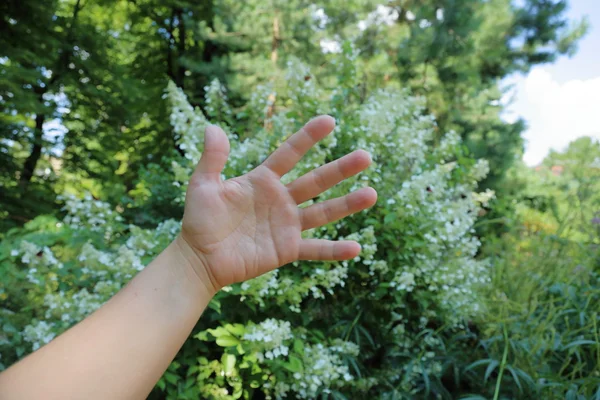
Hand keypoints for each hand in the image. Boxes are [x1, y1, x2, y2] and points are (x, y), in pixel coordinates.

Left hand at [178, 115, 376, 292]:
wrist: (200, 258)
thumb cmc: (199, 220)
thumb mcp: (202, 186)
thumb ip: (212, 159)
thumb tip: (213, 127)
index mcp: (263, 181)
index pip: (289, 154)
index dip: (308, 137)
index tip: (330, 121)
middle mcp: (281, 200)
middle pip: (316, 181)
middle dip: (340, 169)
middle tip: (366, 156)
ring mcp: (287, 225)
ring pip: (323, 212)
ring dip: (347, 204)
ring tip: (372, 194)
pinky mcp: (287, 249)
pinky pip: (315, 249)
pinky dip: (334, 250)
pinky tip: (356, 248)